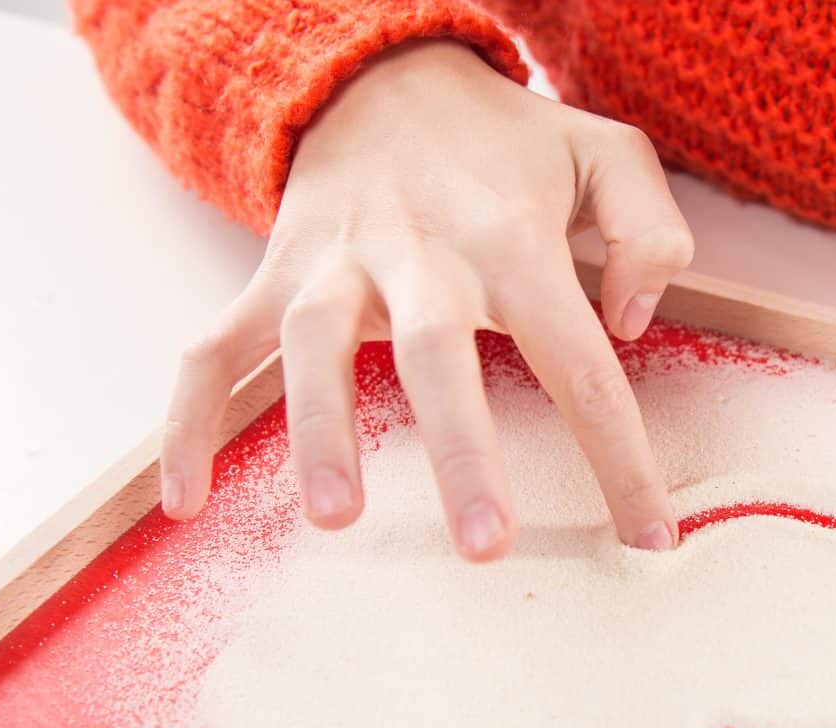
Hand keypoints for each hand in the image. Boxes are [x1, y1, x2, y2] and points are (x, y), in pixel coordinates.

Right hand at [159, 39, 693, 559]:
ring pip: (315, 345)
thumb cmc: (506, 143)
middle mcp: (419, 252)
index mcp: (513, 238)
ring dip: (319, 430)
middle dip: (460, 449)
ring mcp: (334, 264)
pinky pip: (216, 348)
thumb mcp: (605, 152)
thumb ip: (648, 228)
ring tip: (333, 516)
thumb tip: (629, 322)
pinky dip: (189, 419)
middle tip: (485, 545)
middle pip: (435, 352)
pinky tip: (185, 498)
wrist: (382, 74)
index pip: (578, 359)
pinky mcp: (274, 277)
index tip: (649, 536)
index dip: (619, 453)